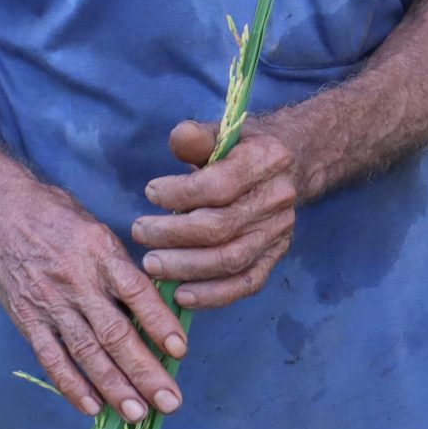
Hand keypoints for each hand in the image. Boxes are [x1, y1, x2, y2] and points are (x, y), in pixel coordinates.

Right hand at [0, 176, 187, 423]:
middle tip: (170, 402)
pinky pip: (50, 357)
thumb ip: (121, 269)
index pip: (136, 292)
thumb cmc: (56, 216)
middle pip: (115, 333)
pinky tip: (92, 407)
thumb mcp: (96, 229)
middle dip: (145, 371)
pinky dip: (71, 385)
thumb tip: (155, 310)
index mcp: (99, 253)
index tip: (180, 351)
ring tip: (138, 413)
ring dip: (114, 386)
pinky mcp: (27, 318)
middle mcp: (76, 281)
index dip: (159, 323)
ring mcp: (49, 303)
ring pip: (86, 352)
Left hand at [132, 119, 300, 311]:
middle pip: (222, 227)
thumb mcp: (220, 133)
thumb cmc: (239, 149)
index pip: (220, 185)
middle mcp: (277, 200)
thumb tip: (180, 138)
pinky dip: (213, 295)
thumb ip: (196, 136)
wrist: (288, 165)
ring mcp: (279, 233)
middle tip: (139, 232)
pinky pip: (246, 284)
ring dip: (186, 267)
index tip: (150, 193)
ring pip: (231, 260)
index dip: (180, 194)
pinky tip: (181, 295)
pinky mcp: (275, 257)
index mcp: (265, 160)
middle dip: (173, 234)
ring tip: (151, 264)